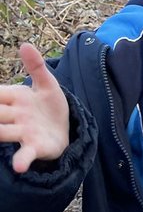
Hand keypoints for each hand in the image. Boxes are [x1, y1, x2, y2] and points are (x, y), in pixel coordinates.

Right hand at [0, 43, 69, 172]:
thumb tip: (25, 44)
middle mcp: (15, 116)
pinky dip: (21, 160)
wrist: (67, 129)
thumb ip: (37, 67)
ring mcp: (24, 133)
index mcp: (15, 98)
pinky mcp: (35, 147)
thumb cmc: (50, 106)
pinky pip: (25, 154)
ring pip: (3, 132)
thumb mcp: (48, 84)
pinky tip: (18, 167)